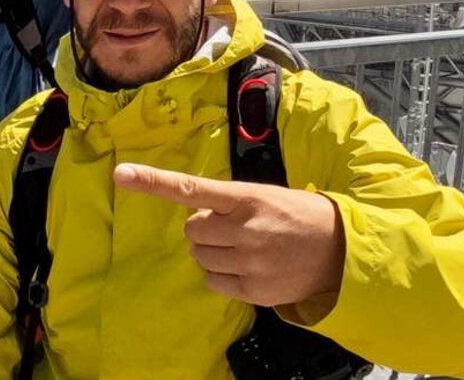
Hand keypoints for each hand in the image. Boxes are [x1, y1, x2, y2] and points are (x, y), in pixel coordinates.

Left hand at [113, 162, 344, 307]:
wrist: (341, 250)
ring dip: (213, 252)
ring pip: (200, 257)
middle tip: (233, 229)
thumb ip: (228, 203)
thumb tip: (194, 217)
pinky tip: (248, 267)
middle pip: (191, 231)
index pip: (192, 188)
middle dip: (205, 229)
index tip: (121, 174)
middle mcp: (245, 228)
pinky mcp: (253, 289)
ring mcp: (249, 261)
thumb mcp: (265, 196)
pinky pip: (213, 282)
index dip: (153, 181)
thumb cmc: (298, 216)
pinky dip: (223, 275)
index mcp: (246, 198)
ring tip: (245, 248)